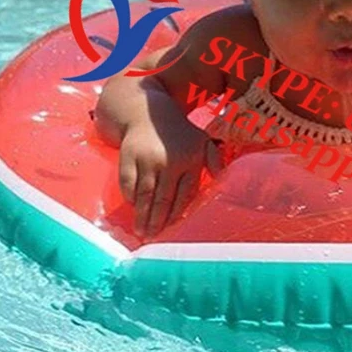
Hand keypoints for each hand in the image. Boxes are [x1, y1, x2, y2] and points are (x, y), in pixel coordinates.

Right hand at [118, 120, 222, 236]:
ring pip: (145, 195)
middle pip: (163, 198)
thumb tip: (223, 177)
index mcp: (190, 159)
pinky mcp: (128, 158)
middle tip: (152, 238)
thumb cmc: (180, 133)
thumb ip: (214, 160)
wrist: (149, 113)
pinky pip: (128, 184)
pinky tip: (133, 209)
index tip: (172, 227)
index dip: (177, 213)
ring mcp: (147, 160)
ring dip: (142, 216)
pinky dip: (131, 199)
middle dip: (157, 221)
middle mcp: (169, 161)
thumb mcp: (202, 141)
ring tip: (141, 232)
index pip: (184, 194)